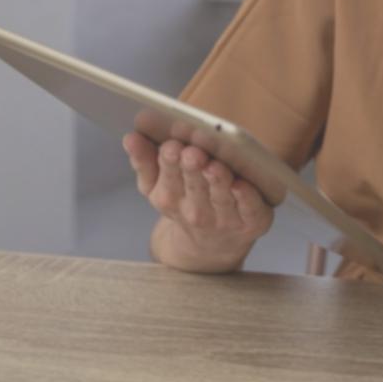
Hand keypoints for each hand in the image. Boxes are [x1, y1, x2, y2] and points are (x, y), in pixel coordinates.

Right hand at [122, 132, 272, 268]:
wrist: (211, 245)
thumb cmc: (185, 199)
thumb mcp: (156, 186)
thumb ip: (143, 160)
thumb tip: (130, 136)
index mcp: (170, 196)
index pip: (168, 177)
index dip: (170, 162)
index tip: (171, 146)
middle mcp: (196, 210)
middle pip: (194, 185)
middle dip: (192, 168)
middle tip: (192, 152)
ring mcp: (224, 218)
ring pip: (221, 196)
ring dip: (217, 181)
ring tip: (214, 164)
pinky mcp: (252, 221)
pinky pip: (249, 209)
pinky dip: (246, 198)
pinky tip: (242, 185)